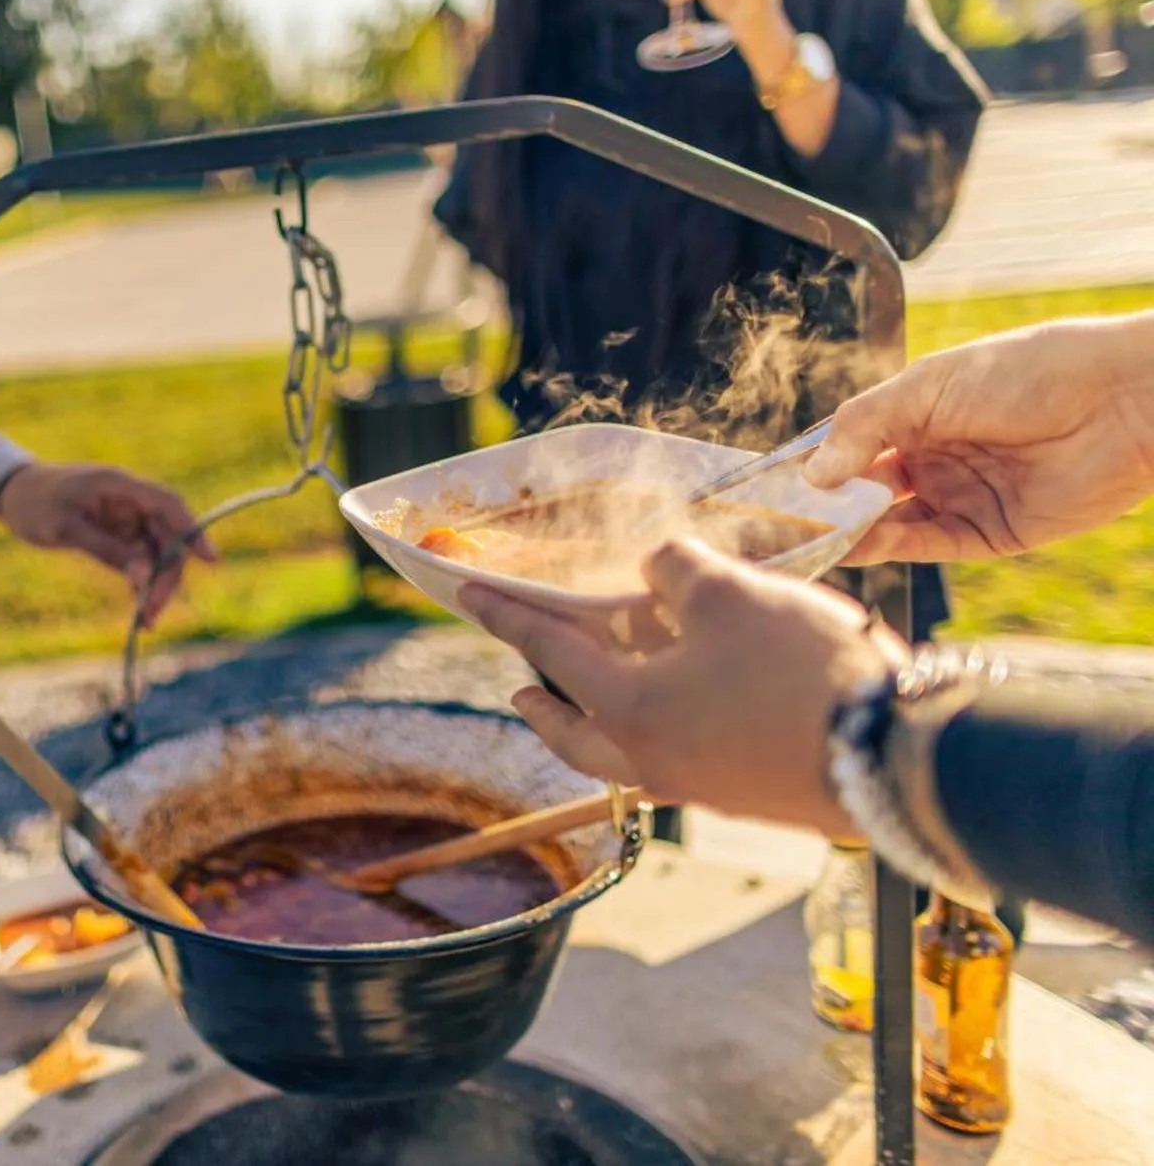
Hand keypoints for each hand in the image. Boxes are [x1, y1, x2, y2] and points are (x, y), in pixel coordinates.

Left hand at [0, 463, 214, 625]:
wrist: (13, 494)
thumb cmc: (35, 504)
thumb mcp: (65, 528)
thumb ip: (107, 550)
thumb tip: (146, 575)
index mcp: (120, 486)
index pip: (168, 505)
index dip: (193, 531)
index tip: (210, 561)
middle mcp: (130, 501)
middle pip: (167, 536)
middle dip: (167, 575)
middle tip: (153, 612)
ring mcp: (126, 518)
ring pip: (156, 553)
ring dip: (156, 586)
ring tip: (145, 622)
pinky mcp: (118, 535)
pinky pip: (140, 560)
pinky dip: (141, 583)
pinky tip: (138, 611)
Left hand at [461, 540, 904, 836]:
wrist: (895, 758)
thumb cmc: (799, 671)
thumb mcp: (730, 594)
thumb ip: (676, 570)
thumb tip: (656, 568)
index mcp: (627, 709)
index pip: (550, 650)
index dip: (508, 613)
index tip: (468, 595)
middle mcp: (650, 758)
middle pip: (573, 733)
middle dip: (542, 705)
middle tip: (521, 684)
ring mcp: (699, 786)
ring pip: (622, 756)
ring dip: (599, 723)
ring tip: (599, 690)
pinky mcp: (745, 796)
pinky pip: (675, 762)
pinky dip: (657, 730)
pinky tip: (683, 702)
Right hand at [805, 315, 1153, 562]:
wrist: (1120, 400)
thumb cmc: (1029, 371)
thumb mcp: (929, 386)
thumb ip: (865, 427)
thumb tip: (813, 474)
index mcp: (916, 416)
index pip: (849, 448)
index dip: (813, 466)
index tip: (771, 485)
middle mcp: (933, 459)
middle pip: (863, 491)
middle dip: (825, 506)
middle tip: (783, 521)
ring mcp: (959, 497)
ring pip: (889, 523)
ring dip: (852, 530)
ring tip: (813, 536)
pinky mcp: (988, 533)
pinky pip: (928, 545)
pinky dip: (890, 548)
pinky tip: (858, 544)